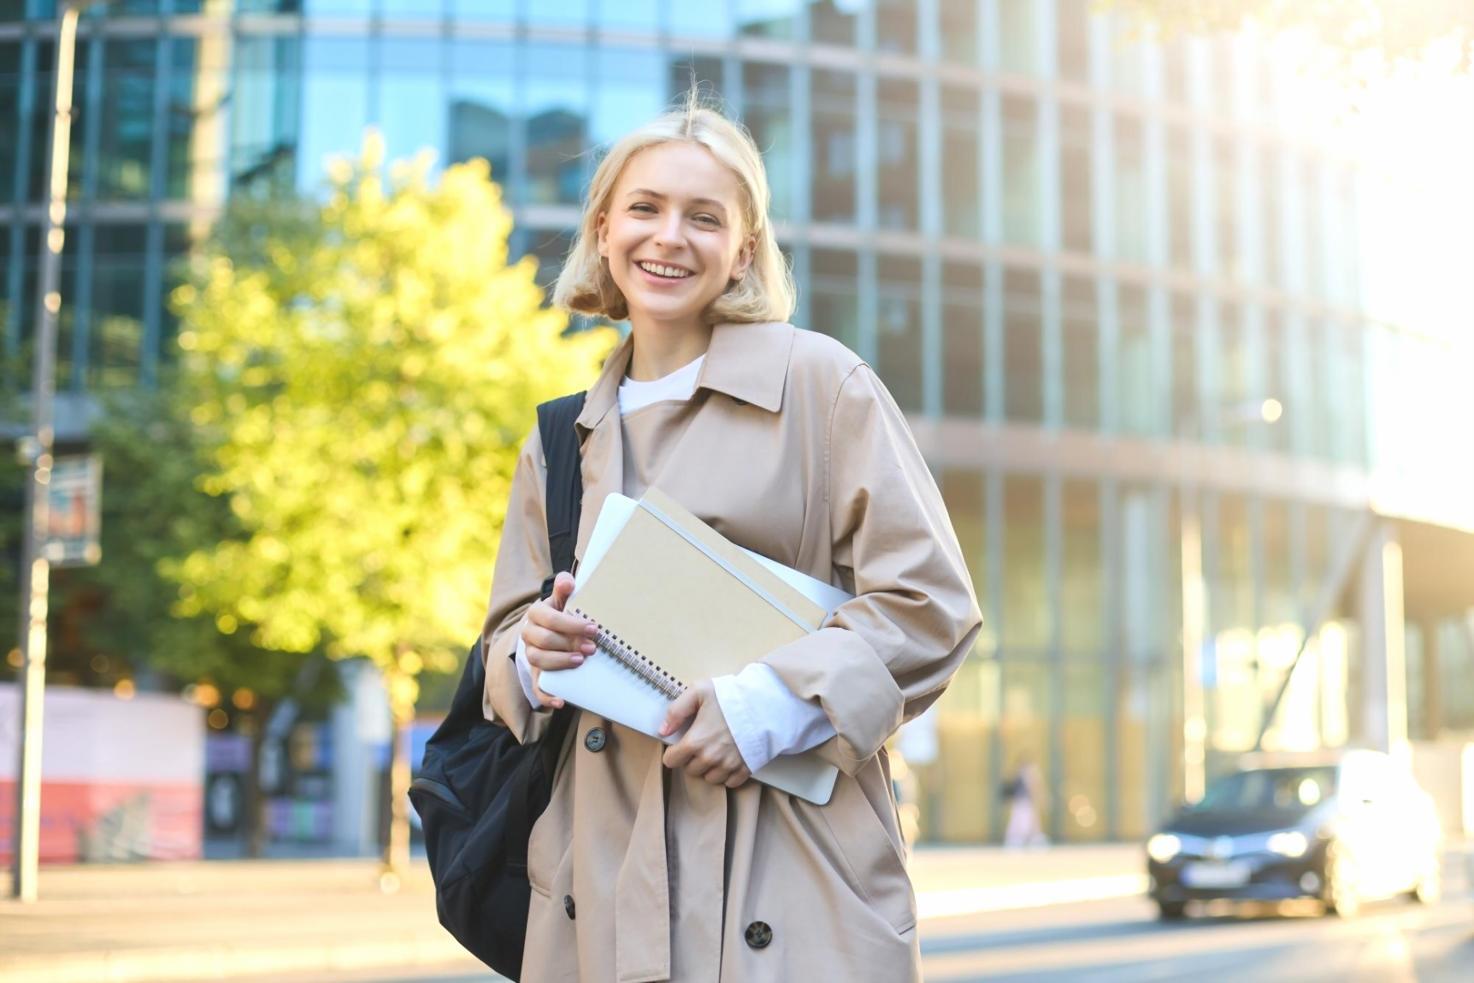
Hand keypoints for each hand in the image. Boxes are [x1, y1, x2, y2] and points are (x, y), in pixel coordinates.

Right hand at [521, 572, 598, 708]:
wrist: (550, 631)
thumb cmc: (562, 613)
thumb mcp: (563, 599)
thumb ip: (565, 588)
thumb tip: (568, 582)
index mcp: (536, 614)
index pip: (548, 618)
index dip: (570, 624)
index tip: (593, 628)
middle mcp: (530, 634)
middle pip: (543, 640)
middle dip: (568, 644)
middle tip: (593, 647)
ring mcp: (532, 655)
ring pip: (537, 660)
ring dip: (559, 662)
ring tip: (581, 661)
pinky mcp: (536, 673)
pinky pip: (536, 687)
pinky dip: (547, 695)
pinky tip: (560, 701)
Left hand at [660, 681, 751, 788]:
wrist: (765, 703)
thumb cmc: (731, 696)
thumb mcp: (699, 691)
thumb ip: (677, 711)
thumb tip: (663, 730)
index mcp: (695, 742)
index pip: (671, 761)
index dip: (674, 752)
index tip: (681, 744)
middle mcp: (710, 759)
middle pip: (690, 770)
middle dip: (692, 759)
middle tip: (702, 742)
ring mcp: (728, 766)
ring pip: (709, 778)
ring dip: (709, 768)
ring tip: (716, 750)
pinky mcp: (745, 769)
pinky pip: (729, 783)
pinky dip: (727, 774)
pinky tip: (730, 759)